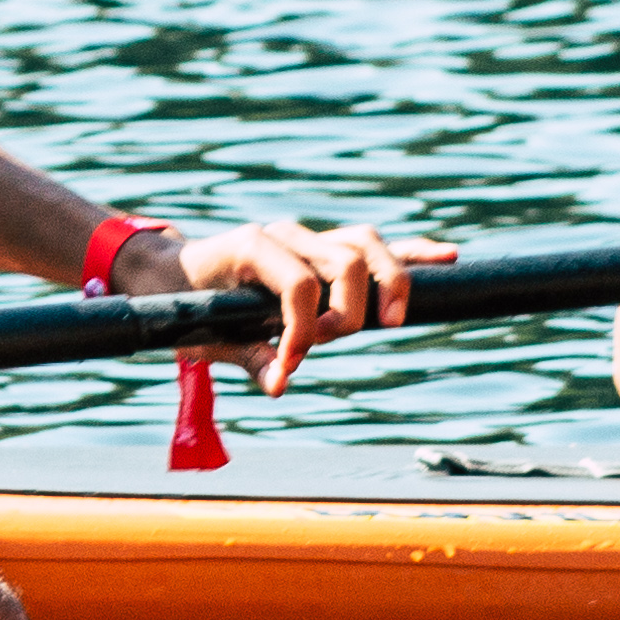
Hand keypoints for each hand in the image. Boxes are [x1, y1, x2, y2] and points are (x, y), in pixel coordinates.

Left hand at [121, 218, 448, 396]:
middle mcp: (286, 234)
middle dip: (347, 310)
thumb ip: (246, 357)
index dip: (302, 329)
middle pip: (344, 258)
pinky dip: (409, 253)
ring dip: (390, 279)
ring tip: (397, 318)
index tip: (291, 365)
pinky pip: (374, 247)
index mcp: (253, 247)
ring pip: (366, 242)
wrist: (173, 272)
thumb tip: (280, 385)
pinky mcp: (325, 250)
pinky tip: (446, 258)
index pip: (298, 284)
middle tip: (331, 345)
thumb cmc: (188, 304)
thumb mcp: (207, 335)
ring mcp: (309, 239)